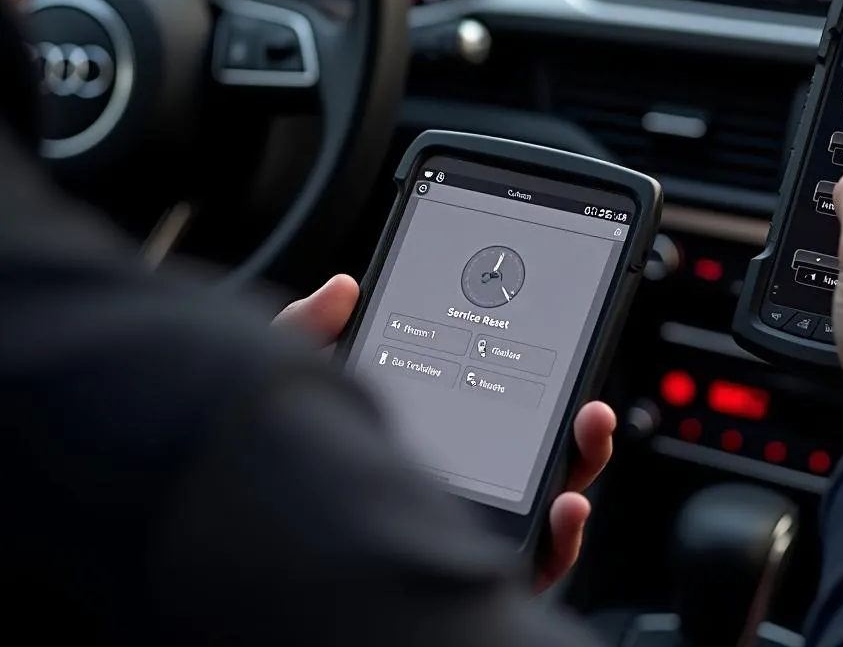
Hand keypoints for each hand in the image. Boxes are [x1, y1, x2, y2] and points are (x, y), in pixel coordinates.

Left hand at [273, 276, 615, 590]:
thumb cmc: (265, 472)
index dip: (525, 379)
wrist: (239, 539)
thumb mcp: (285, 392)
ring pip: (542, 504)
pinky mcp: (463, 572)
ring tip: (586, 431)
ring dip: (581, 467)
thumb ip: (308, 333)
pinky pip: (532, 567)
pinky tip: (565, 504)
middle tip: (585, 394)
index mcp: (418, 438)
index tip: (551, 344)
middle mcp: (448, 483)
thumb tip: (343, 287)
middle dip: (570, 422)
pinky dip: (564, 540)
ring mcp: (459, 529)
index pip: (485, 407)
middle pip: (527, 452)